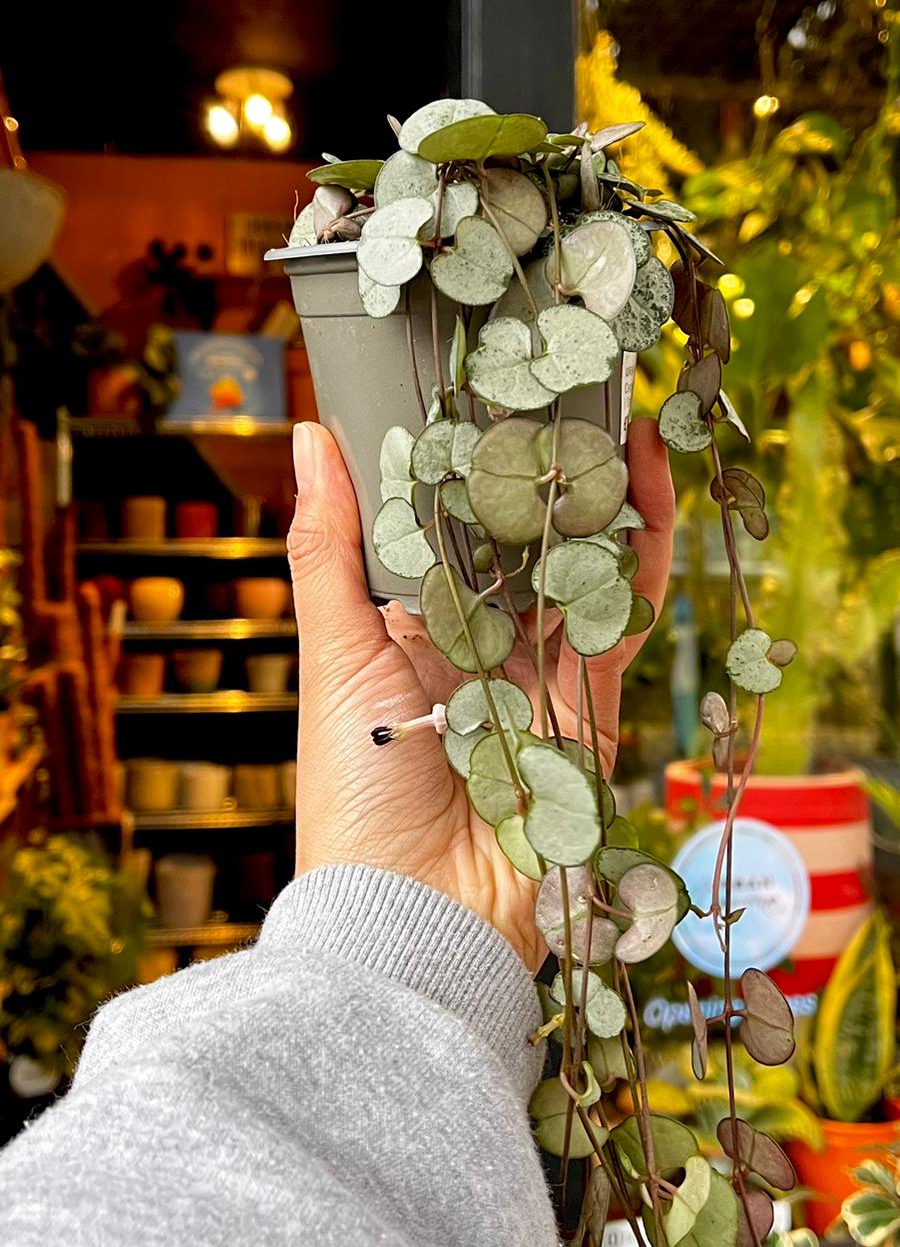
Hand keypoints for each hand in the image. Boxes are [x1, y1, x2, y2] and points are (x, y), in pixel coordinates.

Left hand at [288, 419, 673, 971]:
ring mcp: (537, 672)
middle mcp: (475, 644)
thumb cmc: (352, 788)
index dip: (461, 463)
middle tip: (560, 382)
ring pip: (579, 565)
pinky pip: (622, 616)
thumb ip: (330, 546)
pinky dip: (641, 551)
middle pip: (518, 540)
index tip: (474, 389)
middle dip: (542, 469)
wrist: (417, 917)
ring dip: (603, 493)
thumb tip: (309, 437)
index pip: (440, 526)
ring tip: (617, 409)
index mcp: (406, 629)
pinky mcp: (591, 704)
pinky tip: (648, 483)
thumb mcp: (333, 653)